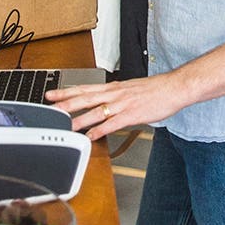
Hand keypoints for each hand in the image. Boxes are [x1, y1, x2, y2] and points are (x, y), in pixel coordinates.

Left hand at [47, 75, 188, 140]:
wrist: (174, 87)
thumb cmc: (156, 89)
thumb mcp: (131, 89)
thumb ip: (116, 97)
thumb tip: (106, 105)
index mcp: (113, 87)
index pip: (84, 88)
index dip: (66, 92)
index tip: (51, 94)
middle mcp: (114, 94)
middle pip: (85, 98)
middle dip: (65, 104)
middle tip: (49, 108)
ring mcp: (122, 104)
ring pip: (95, 111)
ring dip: (78, 119)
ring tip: (64, 126)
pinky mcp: (132, 114)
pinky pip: (112, 124)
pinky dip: (99, 130)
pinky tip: (90, 136)